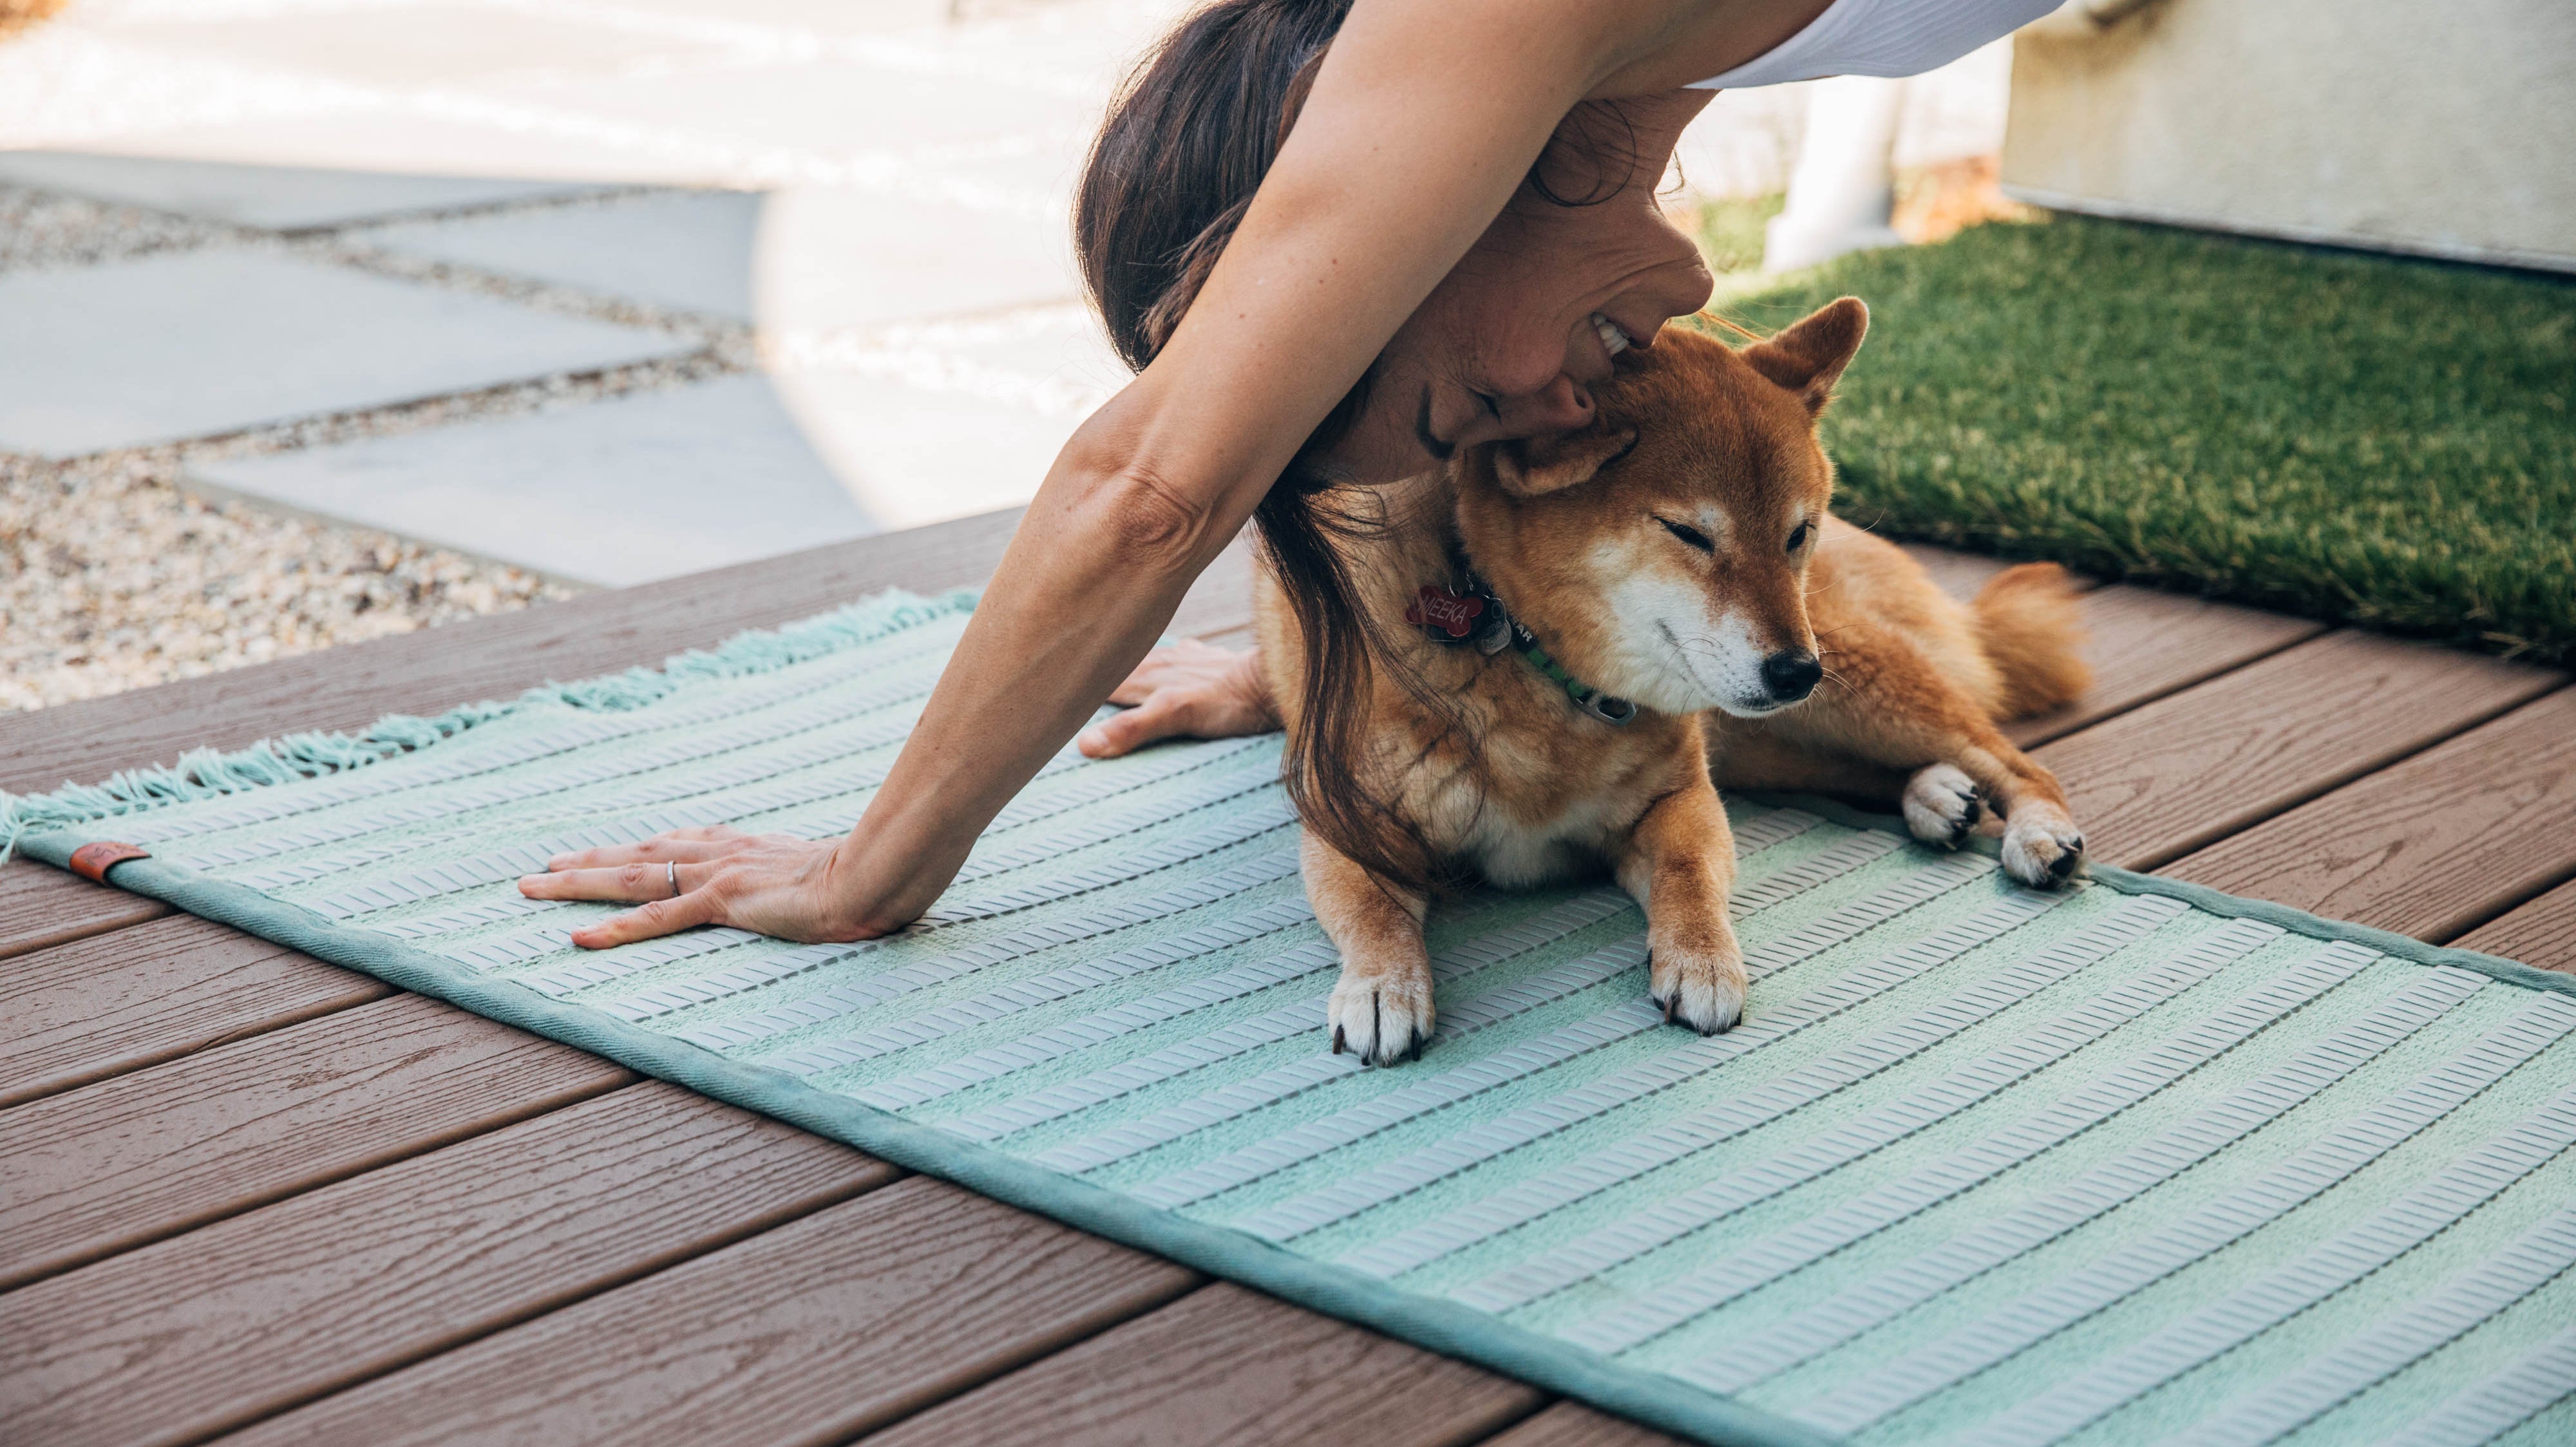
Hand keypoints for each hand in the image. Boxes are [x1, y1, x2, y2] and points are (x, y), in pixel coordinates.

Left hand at [516, 826, 903, 949]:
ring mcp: (718, 875)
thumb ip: (810, 875)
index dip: (640, 851)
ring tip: (534, 888)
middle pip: (641, 855)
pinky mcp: (722, 901)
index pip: (681, 845)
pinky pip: (657, 918)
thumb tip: (821, 883)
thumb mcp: (830, 871)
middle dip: (590, 861)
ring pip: (632, 878)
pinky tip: (578, 938)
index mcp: (747, 847)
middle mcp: (723, 853)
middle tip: (544, 867)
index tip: (611, 853)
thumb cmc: (868, 874)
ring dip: (579, 883)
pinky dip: (615, 929)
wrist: (879, 872)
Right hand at [1078, 639, 1278, 757]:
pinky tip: (1169, 654)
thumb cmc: (1229, 701)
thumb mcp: (1175, 716)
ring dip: (1123, 662)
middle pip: (1116, 667)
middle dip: (1094, 669)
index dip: (1072, 684)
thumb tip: (1084, 744)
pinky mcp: (1209, 661)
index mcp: (1145, 676)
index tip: (1045, 683)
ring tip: (1104, 661)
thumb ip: (1131, 729)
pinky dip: (1166, 658)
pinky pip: (1178, 656)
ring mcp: (1185, 659)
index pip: (1097, 679)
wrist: (1276, 682)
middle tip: (1065, 669)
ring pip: (1143, 659)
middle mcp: (1160, 663)